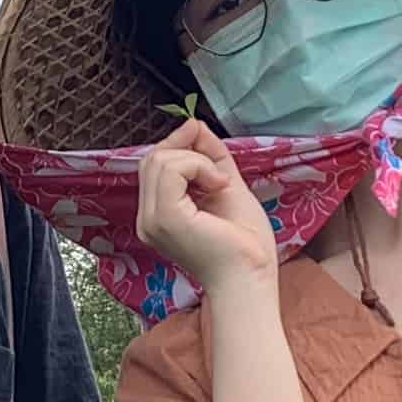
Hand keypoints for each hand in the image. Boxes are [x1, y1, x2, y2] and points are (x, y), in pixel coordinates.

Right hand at [132, 118, 276, 290]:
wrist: (253, 277)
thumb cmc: (245, 245)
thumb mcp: (226, 186)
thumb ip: (211, 157)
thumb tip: (196, 125)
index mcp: (159, 215)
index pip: (154, 165)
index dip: (180, 147)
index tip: (213, 157)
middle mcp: (148, 219)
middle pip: (152, 158)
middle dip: (187, 149)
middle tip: (219, 172)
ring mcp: (152, 220)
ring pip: (159, 159)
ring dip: (196, 160)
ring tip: (220, 183)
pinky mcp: (164, 218)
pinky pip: (170, 169)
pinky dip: (198, 166)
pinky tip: (219, 185)